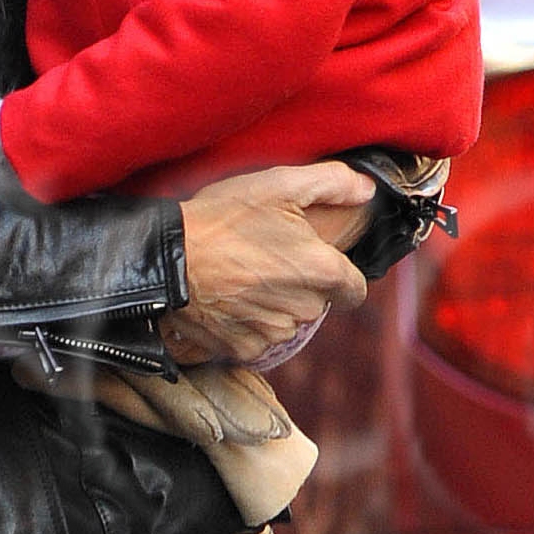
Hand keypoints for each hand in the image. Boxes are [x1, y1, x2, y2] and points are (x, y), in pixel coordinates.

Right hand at [165, 166, 373, 364]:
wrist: (166, 261)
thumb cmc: (223, 219)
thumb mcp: (278, 184)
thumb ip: (333, 183)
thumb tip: (367, 190)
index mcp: (322, 270)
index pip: (356, 290)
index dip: (341, 276)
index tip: (318, 264)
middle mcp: (305, 308)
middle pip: (318, 303)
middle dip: (301, 285)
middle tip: (268, 259)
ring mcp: (274, 333)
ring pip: (288, 321)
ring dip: (274, 305)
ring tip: (244, 277)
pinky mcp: (245, 350)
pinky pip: (258, 340)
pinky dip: (247, 324)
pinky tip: (229, 299)